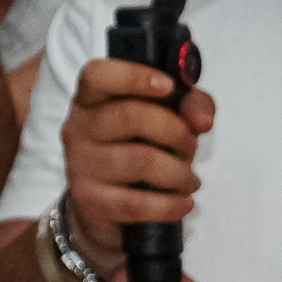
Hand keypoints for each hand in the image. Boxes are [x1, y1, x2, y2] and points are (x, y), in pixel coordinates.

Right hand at [58, 56, 207, 270]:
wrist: (104, 205)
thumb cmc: (137, 149)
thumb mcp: (165, 117)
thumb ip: (191, 105)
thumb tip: (202, 120)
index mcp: (92, 100)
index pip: (98, 76)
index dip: (134, 76)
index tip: (168, 86)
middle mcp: (79, 129)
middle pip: (131, 116)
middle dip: (177, 133)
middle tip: (189, 147)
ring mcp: (81, 165)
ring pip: (140, 161)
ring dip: (179, 172)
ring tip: (188, 180)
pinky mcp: (90, 201)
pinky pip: (137, 203)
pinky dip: (171, 204)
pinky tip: (183, 203)